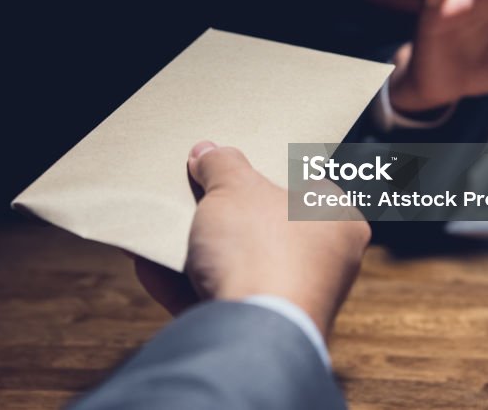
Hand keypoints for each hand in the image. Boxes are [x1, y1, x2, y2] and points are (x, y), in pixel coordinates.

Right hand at [133, 141, 370, 339]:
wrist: (247, 336)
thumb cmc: (262, 252)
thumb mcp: (234, 188)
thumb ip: (221, 164)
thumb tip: (208, 152)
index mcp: (337, 223)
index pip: (302, 188)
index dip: (261, 174)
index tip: (227, 167)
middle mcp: (322, 266)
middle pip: (262, 227)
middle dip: (220, 213)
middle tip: (191, 192)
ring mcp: (288, 303)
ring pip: (234, 265)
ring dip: (195, 248)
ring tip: (162, 225)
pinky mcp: (254, 332)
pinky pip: (214, 298)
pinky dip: (182, 283)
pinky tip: (150, 264)